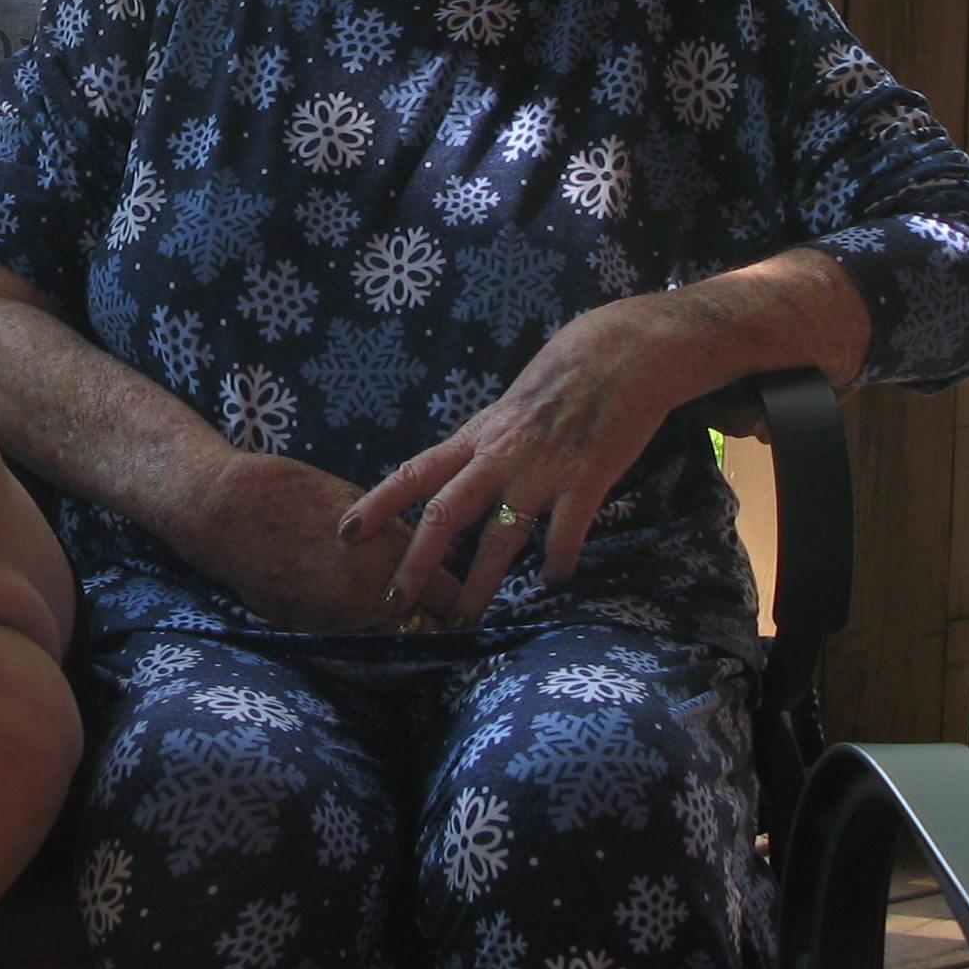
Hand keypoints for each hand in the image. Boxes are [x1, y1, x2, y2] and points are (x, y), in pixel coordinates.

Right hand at [196, 452, 469, 633]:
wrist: (228, 509)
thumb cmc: (291, 494)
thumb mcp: (355, 506)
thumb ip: (392, 539)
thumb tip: (428, 559)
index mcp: (388, 556)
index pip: (451, 596)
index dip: (462, 604)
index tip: (468, 606)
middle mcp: (370, 593)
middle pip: (429, 628)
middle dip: (439, 627)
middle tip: (448, 629)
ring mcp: (338, 617)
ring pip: (390, 640)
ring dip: (400, 636)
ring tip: (410, 633)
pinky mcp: (309, 629)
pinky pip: (350, 641)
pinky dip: (361, 637)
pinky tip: (362, 629)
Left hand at [348, 297, 696, 625]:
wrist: (622, 350)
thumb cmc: (566, 373)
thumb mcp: (511, 405)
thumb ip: (489, 444)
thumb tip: (466, 476)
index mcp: (480, 435)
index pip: (417, 471)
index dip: (379, 502)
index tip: (346, 530)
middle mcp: (502, 454)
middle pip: (446, 513)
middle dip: (417, 561)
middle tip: (394, 600)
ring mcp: (543, 469)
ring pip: (501, 536)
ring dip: (480, 582)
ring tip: (466, 618)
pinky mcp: (586, 479)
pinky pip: (565, 533)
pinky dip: (558, 562)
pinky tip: (554, 582)